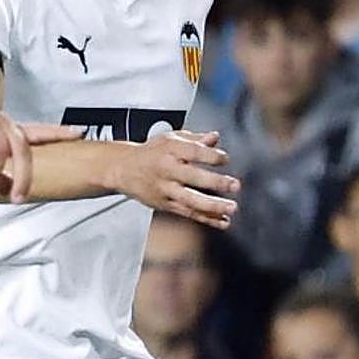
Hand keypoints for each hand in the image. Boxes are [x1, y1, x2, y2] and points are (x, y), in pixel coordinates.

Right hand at [104, 130, 239, 228]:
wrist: (123, 169)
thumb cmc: (152, 152)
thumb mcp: (171, 138)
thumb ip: (195, 139)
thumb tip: (215, 138)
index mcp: (170, 149)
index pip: (193, 152)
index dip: (211, 156)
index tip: (225, 159)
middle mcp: (167, 170)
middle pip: (192, 177)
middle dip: (215, 182)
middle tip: (235, 185)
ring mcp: (165, 189)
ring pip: (190, 200)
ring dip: (213, 206)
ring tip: (232, 208)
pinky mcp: (165, 204)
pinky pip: (188, 213)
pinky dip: (206, 218)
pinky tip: (223, 220)